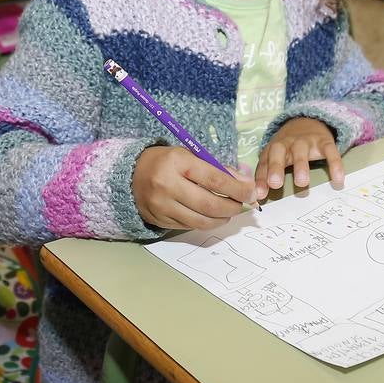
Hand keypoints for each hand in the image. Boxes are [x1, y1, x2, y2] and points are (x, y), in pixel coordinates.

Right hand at [132, 146, 255, 230]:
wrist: (132, 174)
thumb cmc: (169, 162)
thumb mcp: (192, 156)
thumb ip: (219, 169)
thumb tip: (246, 185)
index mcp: (178, 162)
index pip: (215, 180)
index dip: (238, 189)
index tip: (252, 193)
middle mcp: (167, 185)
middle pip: (209, 205)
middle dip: (233, 207)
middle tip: (243, 205)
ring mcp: (161, 206)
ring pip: (200, 221)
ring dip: (222, 219)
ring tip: (229, 212)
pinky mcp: (159, 220)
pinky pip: (189, 226)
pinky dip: (206, 223)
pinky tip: (212, 216)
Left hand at [256, 118, 342, 191]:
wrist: (309, 121)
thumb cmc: (288, 148)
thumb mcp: (275, 157)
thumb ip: (267, 175)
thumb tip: (258, 197)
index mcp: (273, 149)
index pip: (264, 163)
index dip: (261, 178)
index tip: (260, 194)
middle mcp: (288, 143)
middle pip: (278, 152)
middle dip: (276, 167)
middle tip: (276, 184)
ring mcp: (306, 141)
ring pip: (301, 151)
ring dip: (300, 165)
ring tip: (302, 183)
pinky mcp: (324, 141)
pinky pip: (330, 151)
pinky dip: (335, 165)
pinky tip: (338, 180)